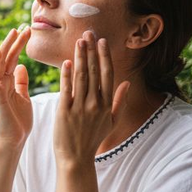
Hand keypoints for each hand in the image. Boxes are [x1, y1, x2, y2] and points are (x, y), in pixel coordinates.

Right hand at [0, 26, 32, 149]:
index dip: (19, 45)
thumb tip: (21, 66)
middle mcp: (0, 82)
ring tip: (14, 32)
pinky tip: (1, 51)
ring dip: (5, 47)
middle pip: (6, 57)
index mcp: (8, 82)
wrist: (14, 140)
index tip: (28, 32)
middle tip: (24, 26)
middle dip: (14, 41)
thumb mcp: (23, 97)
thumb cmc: (19, 122)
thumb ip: (21, 82)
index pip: (13, 58)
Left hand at [54, 31, 128, 163]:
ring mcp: (80, 107)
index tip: (102, 41)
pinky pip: (66, 89)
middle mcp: (95, 104)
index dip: (104, 56)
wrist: (75, 158)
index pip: (107, 74)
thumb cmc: (92, 139)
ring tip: (78, 41)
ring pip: (81, 77)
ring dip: (80, 57)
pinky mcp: (64, 112)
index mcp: (106, 104)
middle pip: (94, 71)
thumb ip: (119, 101)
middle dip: (91, 51)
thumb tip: (127, 83)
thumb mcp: (111, 121)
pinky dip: (66, 75)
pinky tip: (66, 62)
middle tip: (88, 33)